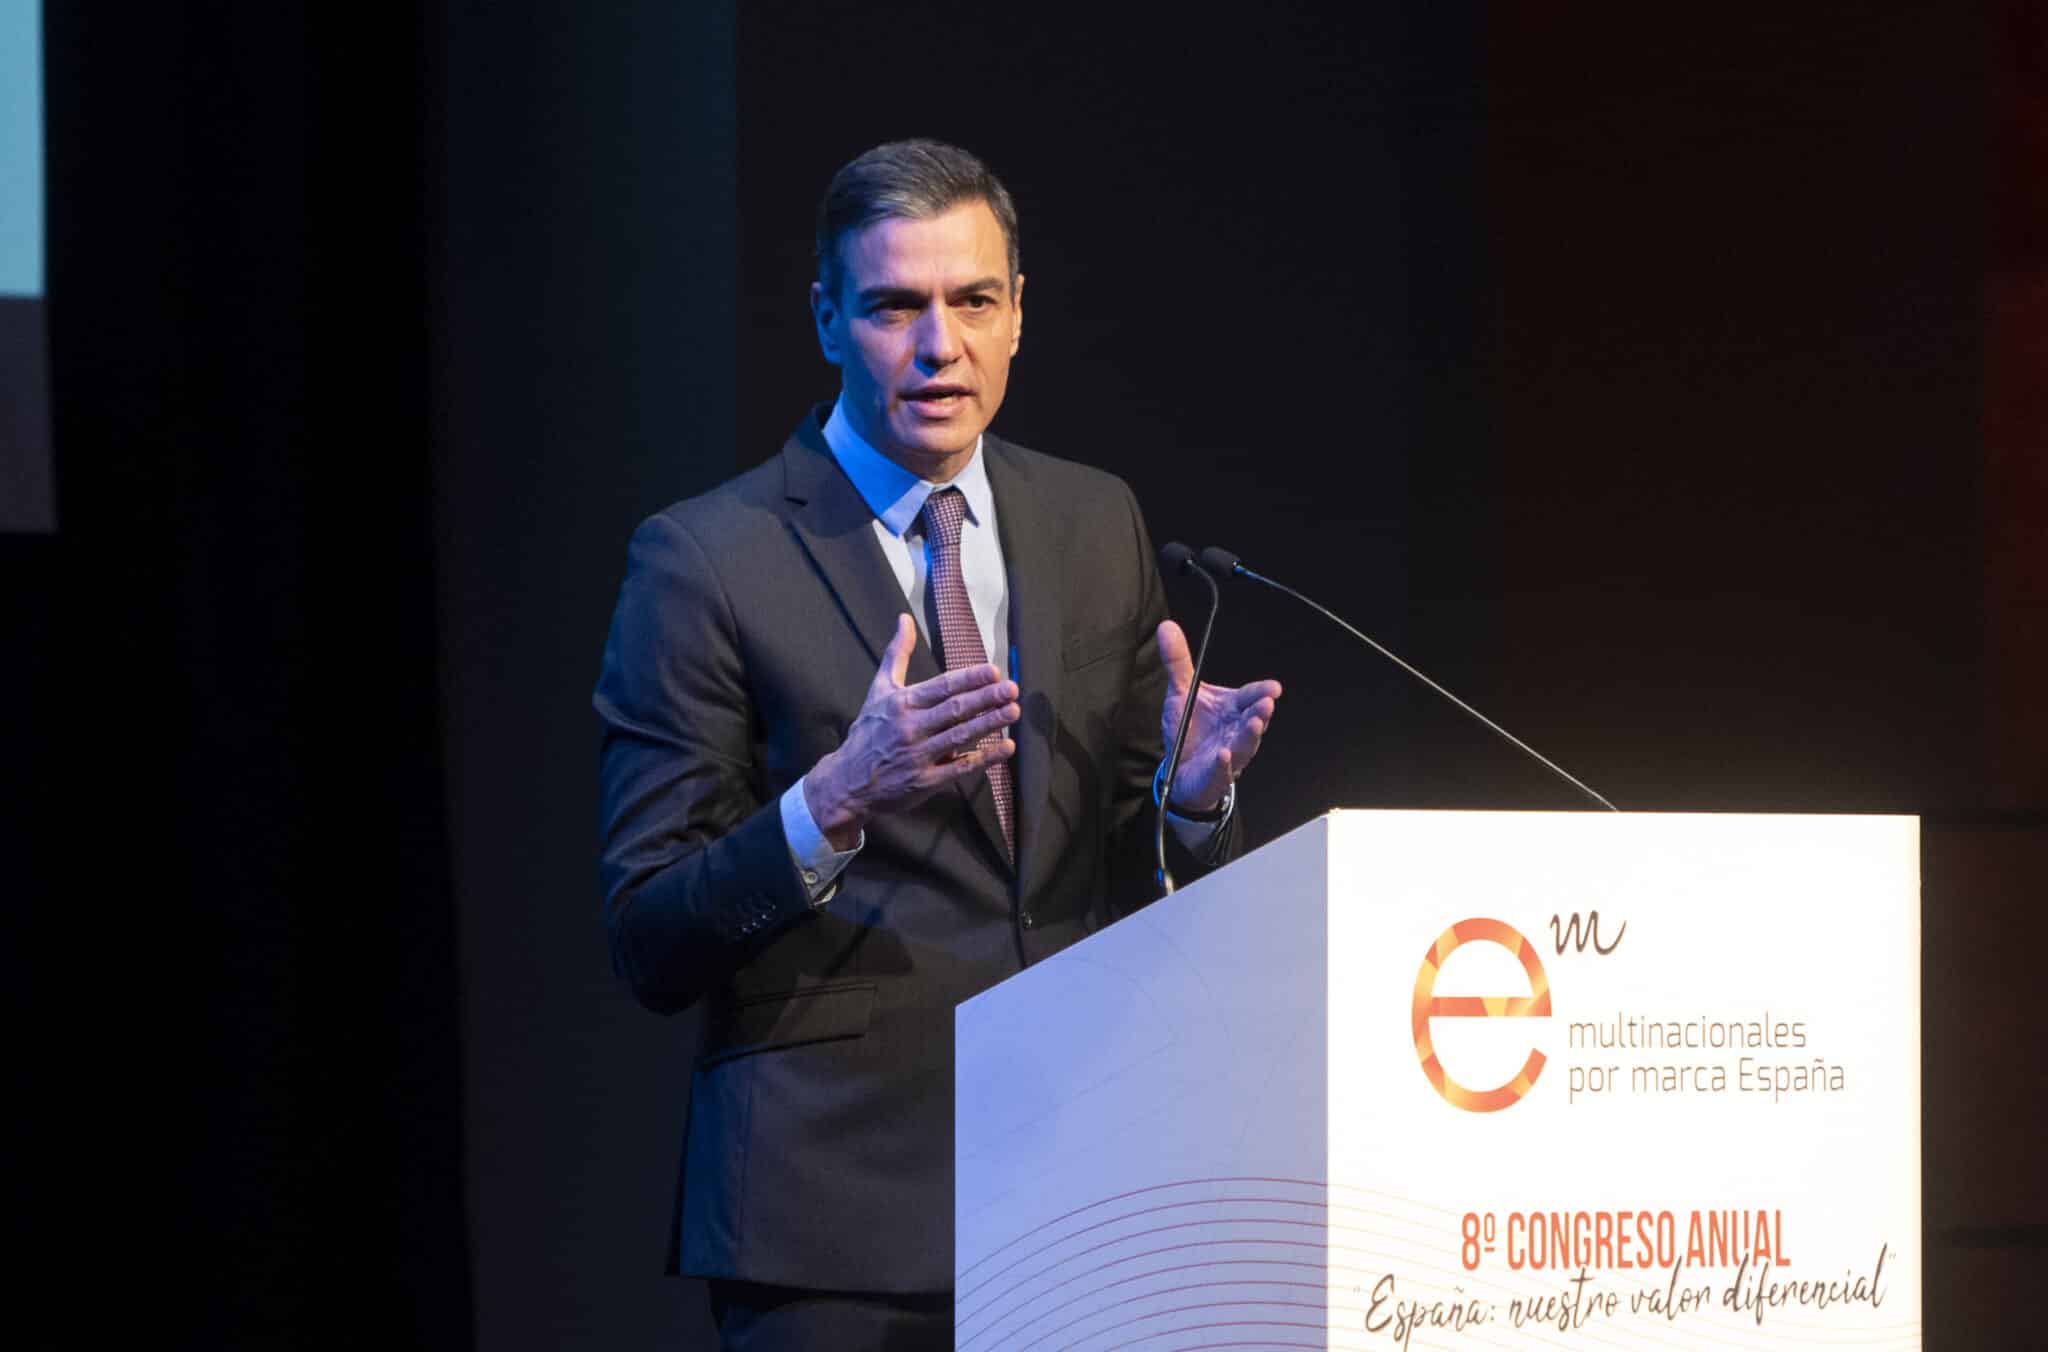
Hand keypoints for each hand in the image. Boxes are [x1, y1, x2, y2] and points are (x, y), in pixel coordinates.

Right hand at [805, 614, 1020, 849]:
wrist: (846, 782)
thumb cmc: (868, 732)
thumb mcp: (878, 690)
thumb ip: (897, 655)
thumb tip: (904, 619)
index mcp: (902, 703)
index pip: (941, 687)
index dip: (968, 679)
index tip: (993, 671)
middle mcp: (910, 727)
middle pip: (954, 710)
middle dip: (985, 698)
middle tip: (1012, 688)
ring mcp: (918, 755)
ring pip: (959, 736)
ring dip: (989, 723)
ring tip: (1013, 711)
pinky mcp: (925, 781)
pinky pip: (960, 768)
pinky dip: (984, 758)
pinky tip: (1006, 747)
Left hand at [1157, 620, 1280, 813]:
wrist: (1181, 768)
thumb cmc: (1189, 728)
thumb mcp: (1181, 691)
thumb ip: (1177, 661)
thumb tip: (1166, 625)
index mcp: (1232, 708)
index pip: (1250, 697)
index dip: (1262, 692)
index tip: (1274, 688)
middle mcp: (1236, 730)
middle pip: (1253, 720)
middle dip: (1261, 712)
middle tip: (1266, 704)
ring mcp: (1230, 754)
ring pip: (1244, 745)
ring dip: (1249, 735)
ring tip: (1253, 723)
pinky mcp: (1215, 774)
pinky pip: (1221, 769)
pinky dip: (1224, 763)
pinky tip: (1224, 755)